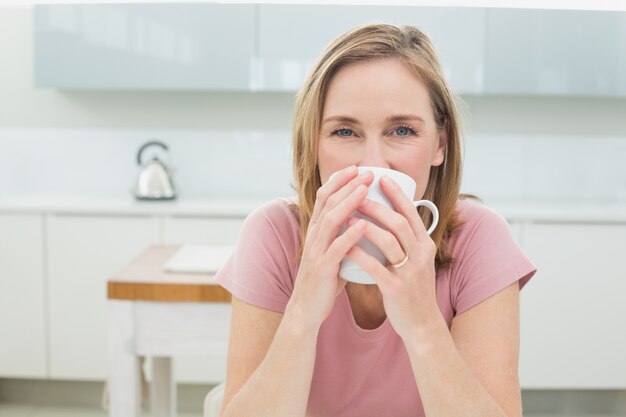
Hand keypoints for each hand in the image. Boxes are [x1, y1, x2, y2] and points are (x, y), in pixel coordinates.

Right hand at [286, 166, 373, 330]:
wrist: (307, 308)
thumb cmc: (325, 280)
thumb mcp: (332, 251)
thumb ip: (343, 235)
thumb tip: (364, 221)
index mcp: (316, 230)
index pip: (324, 197)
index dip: (339, 181)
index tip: (356, 168)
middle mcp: (314, 236)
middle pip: (328, 202)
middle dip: (347, 185)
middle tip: (366, 172)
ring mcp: (317, 251)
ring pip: (331, 220)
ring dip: (348, 203)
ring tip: (365, 190)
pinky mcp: (322, 268)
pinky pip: (336, 249)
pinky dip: (349, 235)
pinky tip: (362, 226)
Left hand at [345, 175, 440, 339]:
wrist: (422, 324)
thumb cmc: (414, 289)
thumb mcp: (419, 261)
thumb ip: (410, 240)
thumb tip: (396, 215)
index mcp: (426, 245)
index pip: (412, 213)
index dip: (397, 194)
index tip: (381, 178)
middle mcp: (421, 256)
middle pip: (399, 222)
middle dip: (378, 205)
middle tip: (358, 194)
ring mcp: (409, 272)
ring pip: (389, 242)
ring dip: (366, 226)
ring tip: (348, 215)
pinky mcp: (396, 289)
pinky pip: (375, 267)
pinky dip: (359, 255)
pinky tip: (345, 247)